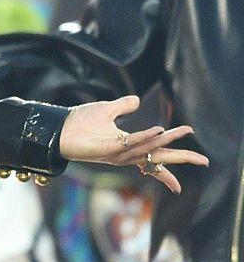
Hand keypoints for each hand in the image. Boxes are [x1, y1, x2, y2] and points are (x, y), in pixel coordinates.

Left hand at [59, 95, 208, 193]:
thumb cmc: (78, 123)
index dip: (173, 158)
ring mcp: (116, 154)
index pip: (155, 155)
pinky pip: (130, 144)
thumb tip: (137, 100)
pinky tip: (157, 130)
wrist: (57, 127)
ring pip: (146, 150)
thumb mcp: (106, 110)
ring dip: (163, 141)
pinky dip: (145, 138)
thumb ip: (123, 106)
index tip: (196, 159)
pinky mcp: (107, 150)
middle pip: (158, 158)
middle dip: (181, 158)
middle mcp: (124, 153)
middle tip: (204, 161)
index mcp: (127, 145)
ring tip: (180, 132)